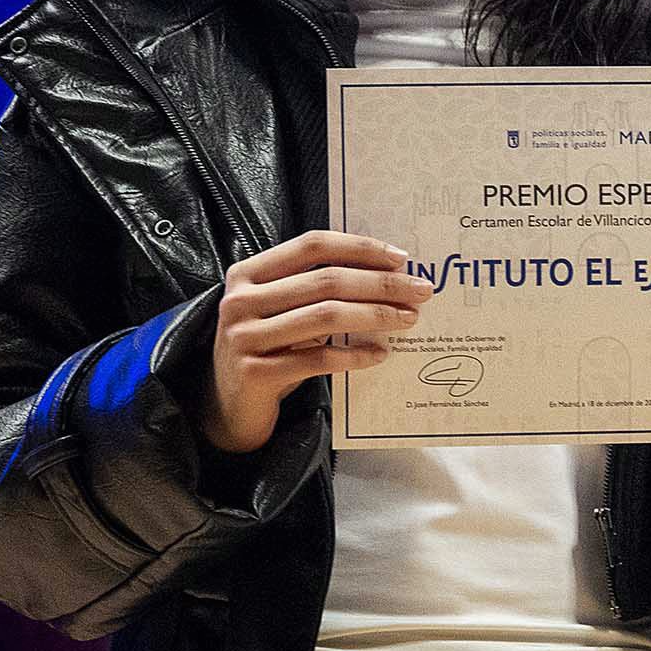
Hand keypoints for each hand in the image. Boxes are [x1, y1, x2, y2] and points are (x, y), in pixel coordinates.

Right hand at [203, 230, 430, 454]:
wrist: (229, 405)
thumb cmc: (268, 347)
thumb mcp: (282, 309)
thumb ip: (316, 288)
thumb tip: (390, 272)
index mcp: (247, 273)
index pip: (312, 245)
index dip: (359, 247)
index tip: (401, 257)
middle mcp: (240, 301)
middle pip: (326, 280)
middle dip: (381, 284)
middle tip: (420, 291)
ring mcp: (244, 338)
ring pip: (326, 316)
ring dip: (377, 315)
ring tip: (408, 319)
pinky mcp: (256, 374)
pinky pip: (319, 359)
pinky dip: (356, 355)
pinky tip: (380, 354)